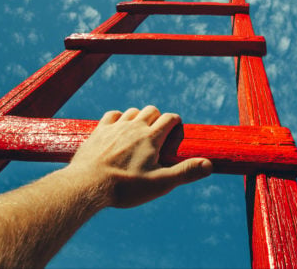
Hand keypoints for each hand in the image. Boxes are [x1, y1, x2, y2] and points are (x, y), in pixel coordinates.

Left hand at [68, 106, 212, 207]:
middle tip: (159, 132)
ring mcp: (115, 127)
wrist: (87, 185)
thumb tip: (208, 165)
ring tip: (140, 131)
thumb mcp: (160, 183)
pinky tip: (119, 128)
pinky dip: (119, 118)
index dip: (175, 122)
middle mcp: (134, 127)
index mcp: (151, 138)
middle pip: (151, 110)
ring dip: (139, 117)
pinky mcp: (99, 131)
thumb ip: (185, 172)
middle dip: (158, 117)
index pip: (169, 119)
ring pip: (132, 112)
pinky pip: (112, 115)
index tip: (177, 129)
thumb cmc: (125, 187)